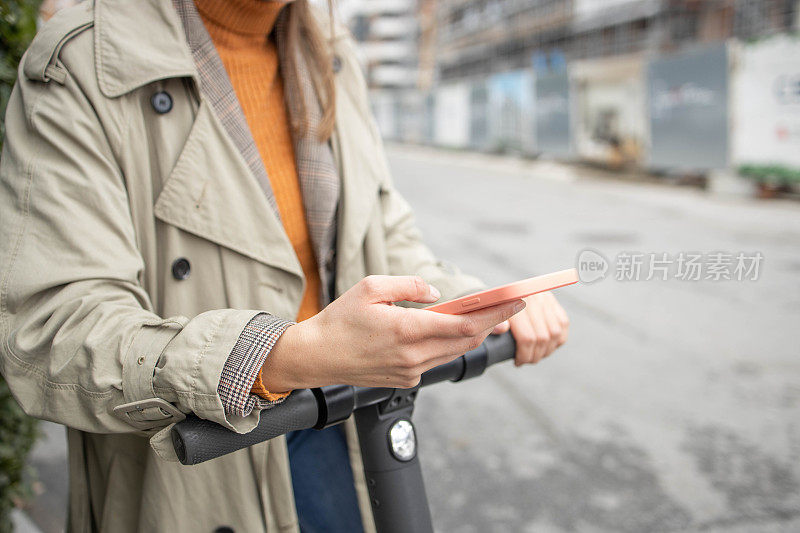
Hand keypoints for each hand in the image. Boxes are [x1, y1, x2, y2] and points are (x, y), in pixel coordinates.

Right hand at [261, 275, 525, 389]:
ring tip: (488, 315)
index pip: (463, 323)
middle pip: (466, 340)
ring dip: (474, 334)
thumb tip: (435, 294)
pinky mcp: (406, 379)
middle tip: (511, 306)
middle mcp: (413, 355)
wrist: (316, 357)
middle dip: (493, 323)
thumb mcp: (370, 287)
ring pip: (454, 352)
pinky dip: (451, 344)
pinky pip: (437, 360)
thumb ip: (407, 285)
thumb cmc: (340, 320)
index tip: (515, 301)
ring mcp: (410, 371)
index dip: (494, 313)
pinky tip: (455, 330)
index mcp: (405, 330)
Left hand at [491, 292, 568, 364]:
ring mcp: (544, 298)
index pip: (527, 337)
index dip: (524, 355)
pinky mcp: (552, 300)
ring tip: (535, 355)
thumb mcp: (486, 317)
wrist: (498, 296)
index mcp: (515, 301)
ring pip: (555, 334)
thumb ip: (493, 323)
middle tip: (526, 360)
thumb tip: (502, 329)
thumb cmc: (491, 311)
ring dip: (547, 350)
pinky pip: (563, 324)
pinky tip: (546, 346)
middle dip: (534, 355)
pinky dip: (557, 339)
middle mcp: (533, 297)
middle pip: (542, 338)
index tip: (518, 362)